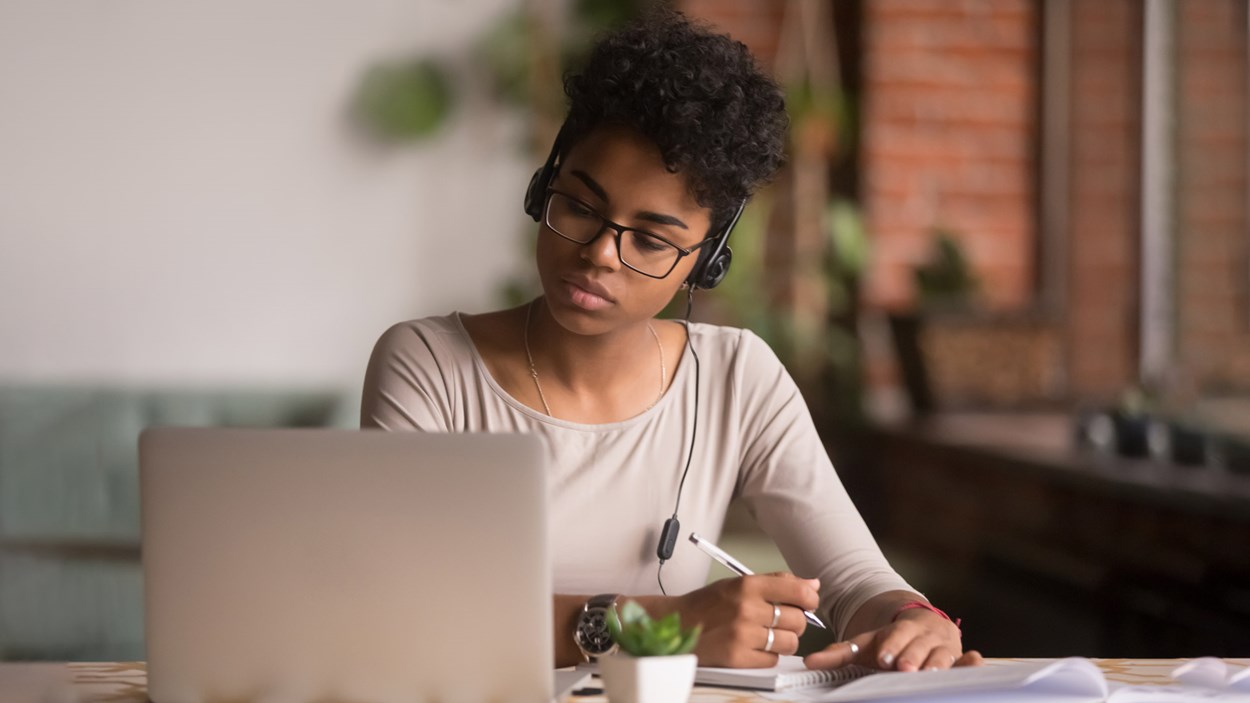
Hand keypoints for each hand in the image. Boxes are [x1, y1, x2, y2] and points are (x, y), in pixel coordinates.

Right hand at [676, 572, 819, 667]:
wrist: (675, 624)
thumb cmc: (707, 604)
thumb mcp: (738, 583)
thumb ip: (777, 582)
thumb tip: (812, 584)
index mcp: (747, 585)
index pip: (797, 591)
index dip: (809, 599)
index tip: (808, 602)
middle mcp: (746, 609)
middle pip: (797, 620)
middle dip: (794, 622)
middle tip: (780, 621)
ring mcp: (742, 634)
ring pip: (790, 642)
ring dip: (783, 641)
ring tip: (767, 635)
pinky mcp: (737, 657)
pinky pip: (773, 660)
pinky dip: (767, 656)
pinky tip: (754, 647)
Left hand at [804, 609, 982, 671]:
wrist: (922, 627)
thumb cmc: (891, 642)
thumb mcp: (867, 644)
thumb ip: (839, 654)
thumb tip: (809, 661)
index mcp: (900, 630)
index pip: (895, 637)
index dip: (892, 645)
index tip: (885, 657)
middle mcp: (924, 636)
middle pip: (919, 646)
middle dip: (913, 657)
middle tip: (905, 668)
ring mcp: (943, 647)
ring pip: (942, 655)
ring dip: (938, 663)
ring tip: (931, 674)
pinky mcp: (959, 658)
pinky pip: (967, 661)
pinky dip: (972, 662)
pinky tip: (975, 661)